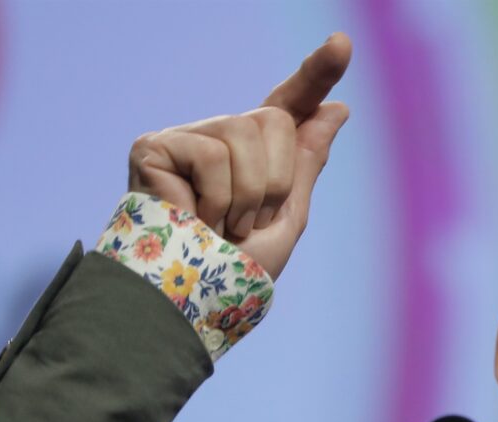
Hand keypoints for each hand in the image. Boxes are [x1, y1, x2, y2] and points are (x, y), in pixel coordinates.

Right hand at [126, 33, 351, 279]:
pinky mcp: (154, 146)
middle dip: (276, 181)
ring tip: (222, 227)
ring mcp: (186, 138)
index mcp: (256, 156)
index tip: (342, 43)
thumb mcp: (285, 217)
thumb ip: (305, 163)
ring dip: (247, 194)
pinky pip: (211, 153)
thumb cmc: (234, 272)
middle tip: (247, 224)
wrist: (192, 302)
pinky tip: (196, 220)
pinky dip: (216, 197)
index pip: (290, 104)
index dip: (316, 73)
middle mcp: (221, 138)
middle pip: (275, 120)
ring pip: (244, 131)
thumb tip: (337, 108)